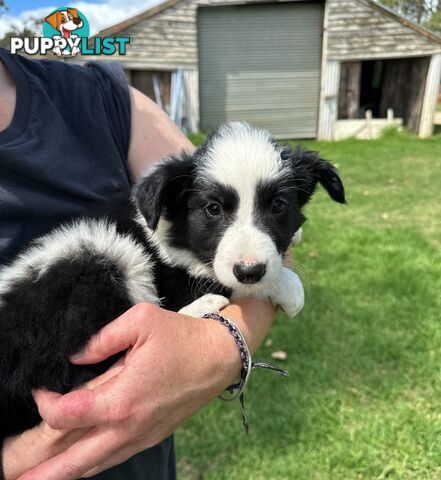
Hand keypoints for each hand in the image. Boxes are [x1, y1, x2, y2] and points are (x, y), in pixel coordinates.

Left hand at [19, 303, 241, 479]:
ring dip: (60, 475)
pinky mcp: (150, 437)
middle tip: (9, 476)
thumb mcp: (140, 322)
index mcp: (122, 398)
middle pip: (72, 459)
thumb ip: (101, 337)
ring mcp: (140, 437)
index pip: (65, 414)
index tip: (39, 387)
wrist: (219, 357)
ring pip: (92, 466)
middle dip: (37, 469)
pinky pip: (111, 459)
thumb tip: (74, 356)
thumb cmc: (180, 337)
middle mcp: (127, 427)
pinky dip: (87, 467)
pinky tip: (74, 468)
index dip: (44, 402)